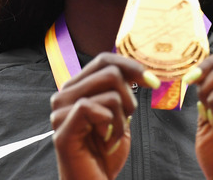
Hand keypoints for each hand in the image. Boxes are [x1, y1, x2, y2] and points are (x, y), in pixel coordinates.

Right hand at [49, 52, 160, 179]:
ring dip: (122, 119)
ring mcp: (60, 112)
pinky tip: (106, 141)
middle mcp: (64, 95)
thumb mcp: (119, 115)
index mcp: (76, 88)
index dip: (131, 65)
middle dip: (130, 98)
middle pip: (110, 72)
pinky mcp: (62, 129)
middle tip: (127, 120)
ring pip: (109, 93)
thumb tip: (138, 70)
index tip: (152, 81)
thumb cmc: (105, 152)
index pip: (104, 60)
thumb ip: (120, 91)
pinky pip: (92, 108)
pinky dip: (111, 126)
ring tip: (113, 136)